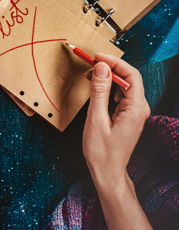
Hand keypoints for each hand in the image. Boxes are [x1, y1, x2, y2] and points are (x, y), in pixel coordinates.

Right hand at [82, 53, 149, 193]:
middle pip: (129, 78)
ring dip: (108, 77)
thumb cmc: (101, 151)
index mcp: (136, 109)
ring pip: (125, 85)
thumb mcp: (96, 119)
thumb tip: (101, 68)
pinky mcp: (129, 115)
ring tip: (90, 76)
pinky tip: (97, 89)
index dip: (114, 62)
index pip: (131, 75)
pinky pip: (122, 95)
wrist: (108, 172)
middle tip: (89, 64)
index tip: (96, 57)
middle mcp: (140, 108)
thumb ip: (100, 91)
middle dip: (109, 68)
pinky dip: (109, 88)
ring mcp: (136, 112)